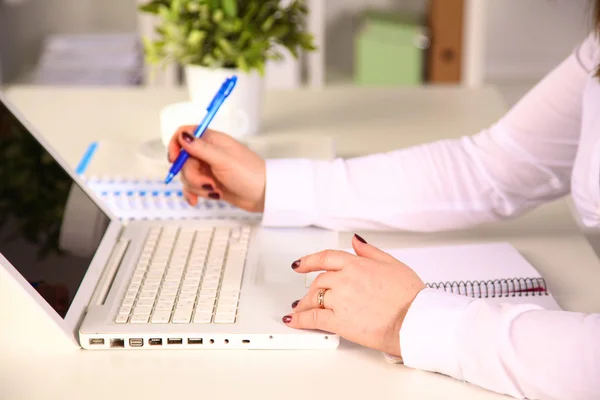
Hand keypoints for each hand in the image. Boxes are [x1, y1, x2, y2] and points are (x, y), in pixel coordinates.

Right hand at [167, 126, 265, 212]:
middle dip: (192, 175)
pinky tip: (195, 201)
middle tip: (208, 183)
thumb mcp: (224, 160)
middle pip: (184, 160)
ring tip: (214, 190)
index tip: (174, 160)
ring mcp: (208, 169)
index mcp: (212, 140)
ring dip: (197, 186)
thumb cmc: (250, 174)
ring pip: (187, 175)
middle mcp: (208, 153)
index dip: (176, 145)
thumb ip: (201, 148)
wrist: (263, 195)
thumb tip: (183, 136)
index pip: (185, 134)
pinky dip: (193, 193)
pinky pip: (192, 186)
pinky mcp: (209, 183)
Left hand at [283, 234, 424, 357]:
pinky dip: (300, 320)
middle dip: (311, 289)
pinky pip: (313, 318)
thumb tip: (356, 241)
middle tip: (306, 295)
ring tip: (300, 310)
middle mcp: (344, 280)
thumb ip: (369, 251)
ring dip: (304, 305)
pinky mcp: (339, 321)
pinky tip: (295, 321)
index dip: (309, 261)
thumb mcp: (392, 263)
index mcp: (356, 264)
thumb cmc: (409, 295)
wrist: (413, 319)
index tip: (300, 265)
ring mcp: (340, 300)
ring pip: (313, 299)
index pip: (325, 258)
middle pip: (319, 281)